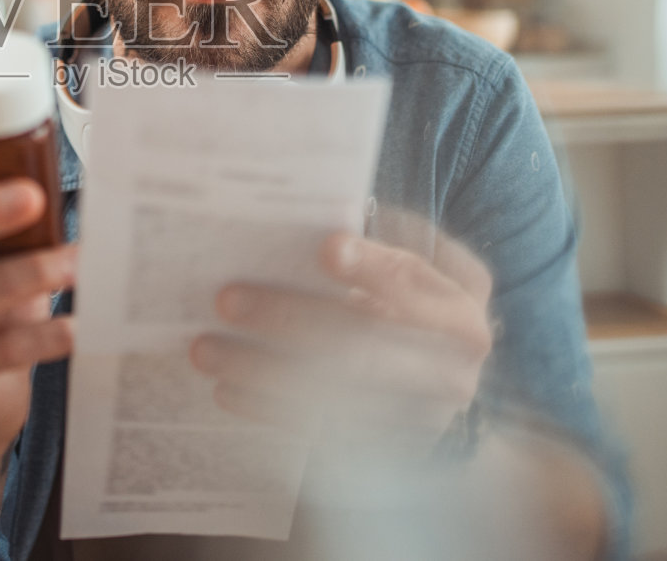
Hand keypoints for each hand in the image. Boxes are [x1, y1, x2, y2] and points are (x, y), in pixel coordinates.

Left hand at [190, 213, 493, 449]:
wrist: (439, 385)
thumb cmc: (410, 305)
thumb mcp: (414, 270)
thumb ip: (377, 247)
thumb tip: (320, 215)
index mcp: (460, 312)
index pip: (416, 286)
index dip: (374, 268)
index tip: (326, 248)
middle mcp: (450, 371)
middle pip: (365, 344)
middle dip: (291, 318)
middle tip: (227, 299)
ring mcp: (420, 418)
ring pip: (332, 393)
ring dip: (261, 369)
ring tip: (206, 348)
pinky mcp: (383, 450)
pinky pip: (318, 432)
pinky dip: (269, 409)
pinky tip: (226, 389)